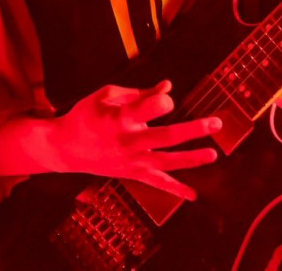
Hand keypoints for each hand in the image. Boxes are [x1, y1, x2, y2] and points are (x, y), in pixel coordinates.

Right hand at [50, 80, 221, 199]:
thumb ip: (139, 92)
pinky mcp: (132, 174)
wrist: (65, 148)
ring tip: (213, 154)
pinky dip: (176, 190)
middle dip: (194, 130)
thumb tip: (168, 86)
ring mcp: (131, 161)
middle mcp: (128, 141)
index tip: (167, 98)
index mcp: (121, 118)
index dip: (162, 101)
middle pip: (166, 137)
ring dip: (192, 159)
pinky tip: (194, 195)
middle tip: (216, 123)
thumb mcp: (106, 96)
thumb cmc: (86, 115)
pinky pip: (157, 184)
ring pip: (167, 162)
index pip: (149, 108)